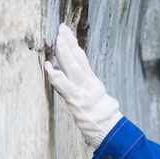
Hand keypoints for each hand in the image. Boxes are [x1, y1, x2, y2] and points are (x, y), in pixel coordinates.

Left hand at [45, 23, 123, 146]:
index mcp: (92, 82)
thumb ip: (84, 86)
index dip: (73, 44)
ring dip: (64, 53)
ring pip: (72, 68)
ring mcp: (83, 92)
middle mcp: (88, 84)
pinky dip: (56, 76)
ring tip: (57, 39)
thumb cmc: (102, 118)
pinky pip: (65, 87)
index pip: (81, 59)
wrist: (110, 131)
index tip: (66, 32)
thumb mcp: (97, 99)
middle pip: (77, 59)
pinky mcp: (77, 102)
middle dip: (68, 42)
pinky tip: (49, 67)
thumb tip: (68, 73)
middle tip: (61, 27)